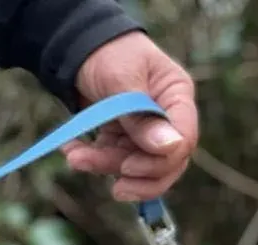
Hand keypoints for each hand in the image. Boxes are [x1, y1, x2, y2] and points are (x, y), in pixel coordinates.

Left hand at [61, 31, 198, 201]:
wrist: (76, 44)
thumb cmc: (106, 52)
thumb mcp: (121, 78)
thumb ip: (143, 116)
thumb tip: (170, 148)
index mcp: (177, 96)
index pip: (184, 138)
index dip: (162, 159)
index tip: (129, 167)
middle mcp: (168, 117)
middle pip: (167, 161)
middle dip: (137, 175)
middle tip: (115, 187)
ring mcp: (147, 130)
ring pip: (138, 165)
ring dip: (106, 166)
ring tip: (75, 159)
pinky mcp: (125, 138)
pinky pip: (115, 159)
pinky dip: (93, 159)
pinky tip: (73, 150)